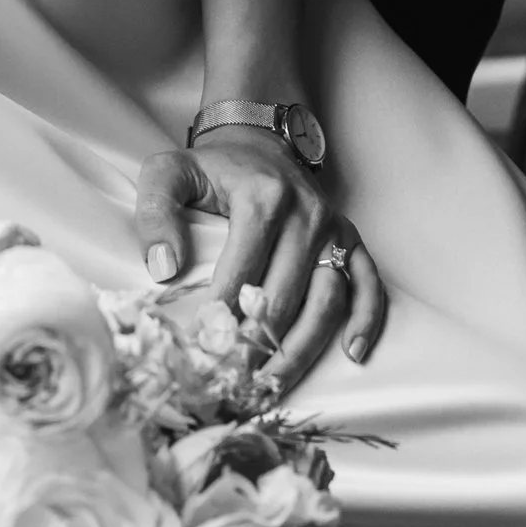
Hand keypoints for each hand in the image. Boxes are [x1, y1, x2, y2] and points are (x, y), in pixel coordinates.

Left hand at [132, 132, 385, 391]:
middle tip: (233, 384)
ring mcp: (333, 230)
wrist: (258, 141)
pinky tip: (353, 354)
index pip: (243, 271)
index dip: (223, 314)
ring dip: (302, 349)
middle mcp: (306, 214)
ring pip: (328, 300)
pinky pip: (368, 284)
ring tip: (273, 386)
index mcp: (263, 197)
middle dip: (258, 344)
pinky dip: (366, 320)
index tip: (204, 350)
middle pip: (286, 295)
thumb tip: (164, 267)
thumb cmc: (212, 167)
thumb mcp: (169, 172)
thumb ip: (156, 213)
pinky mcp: (350, 240)